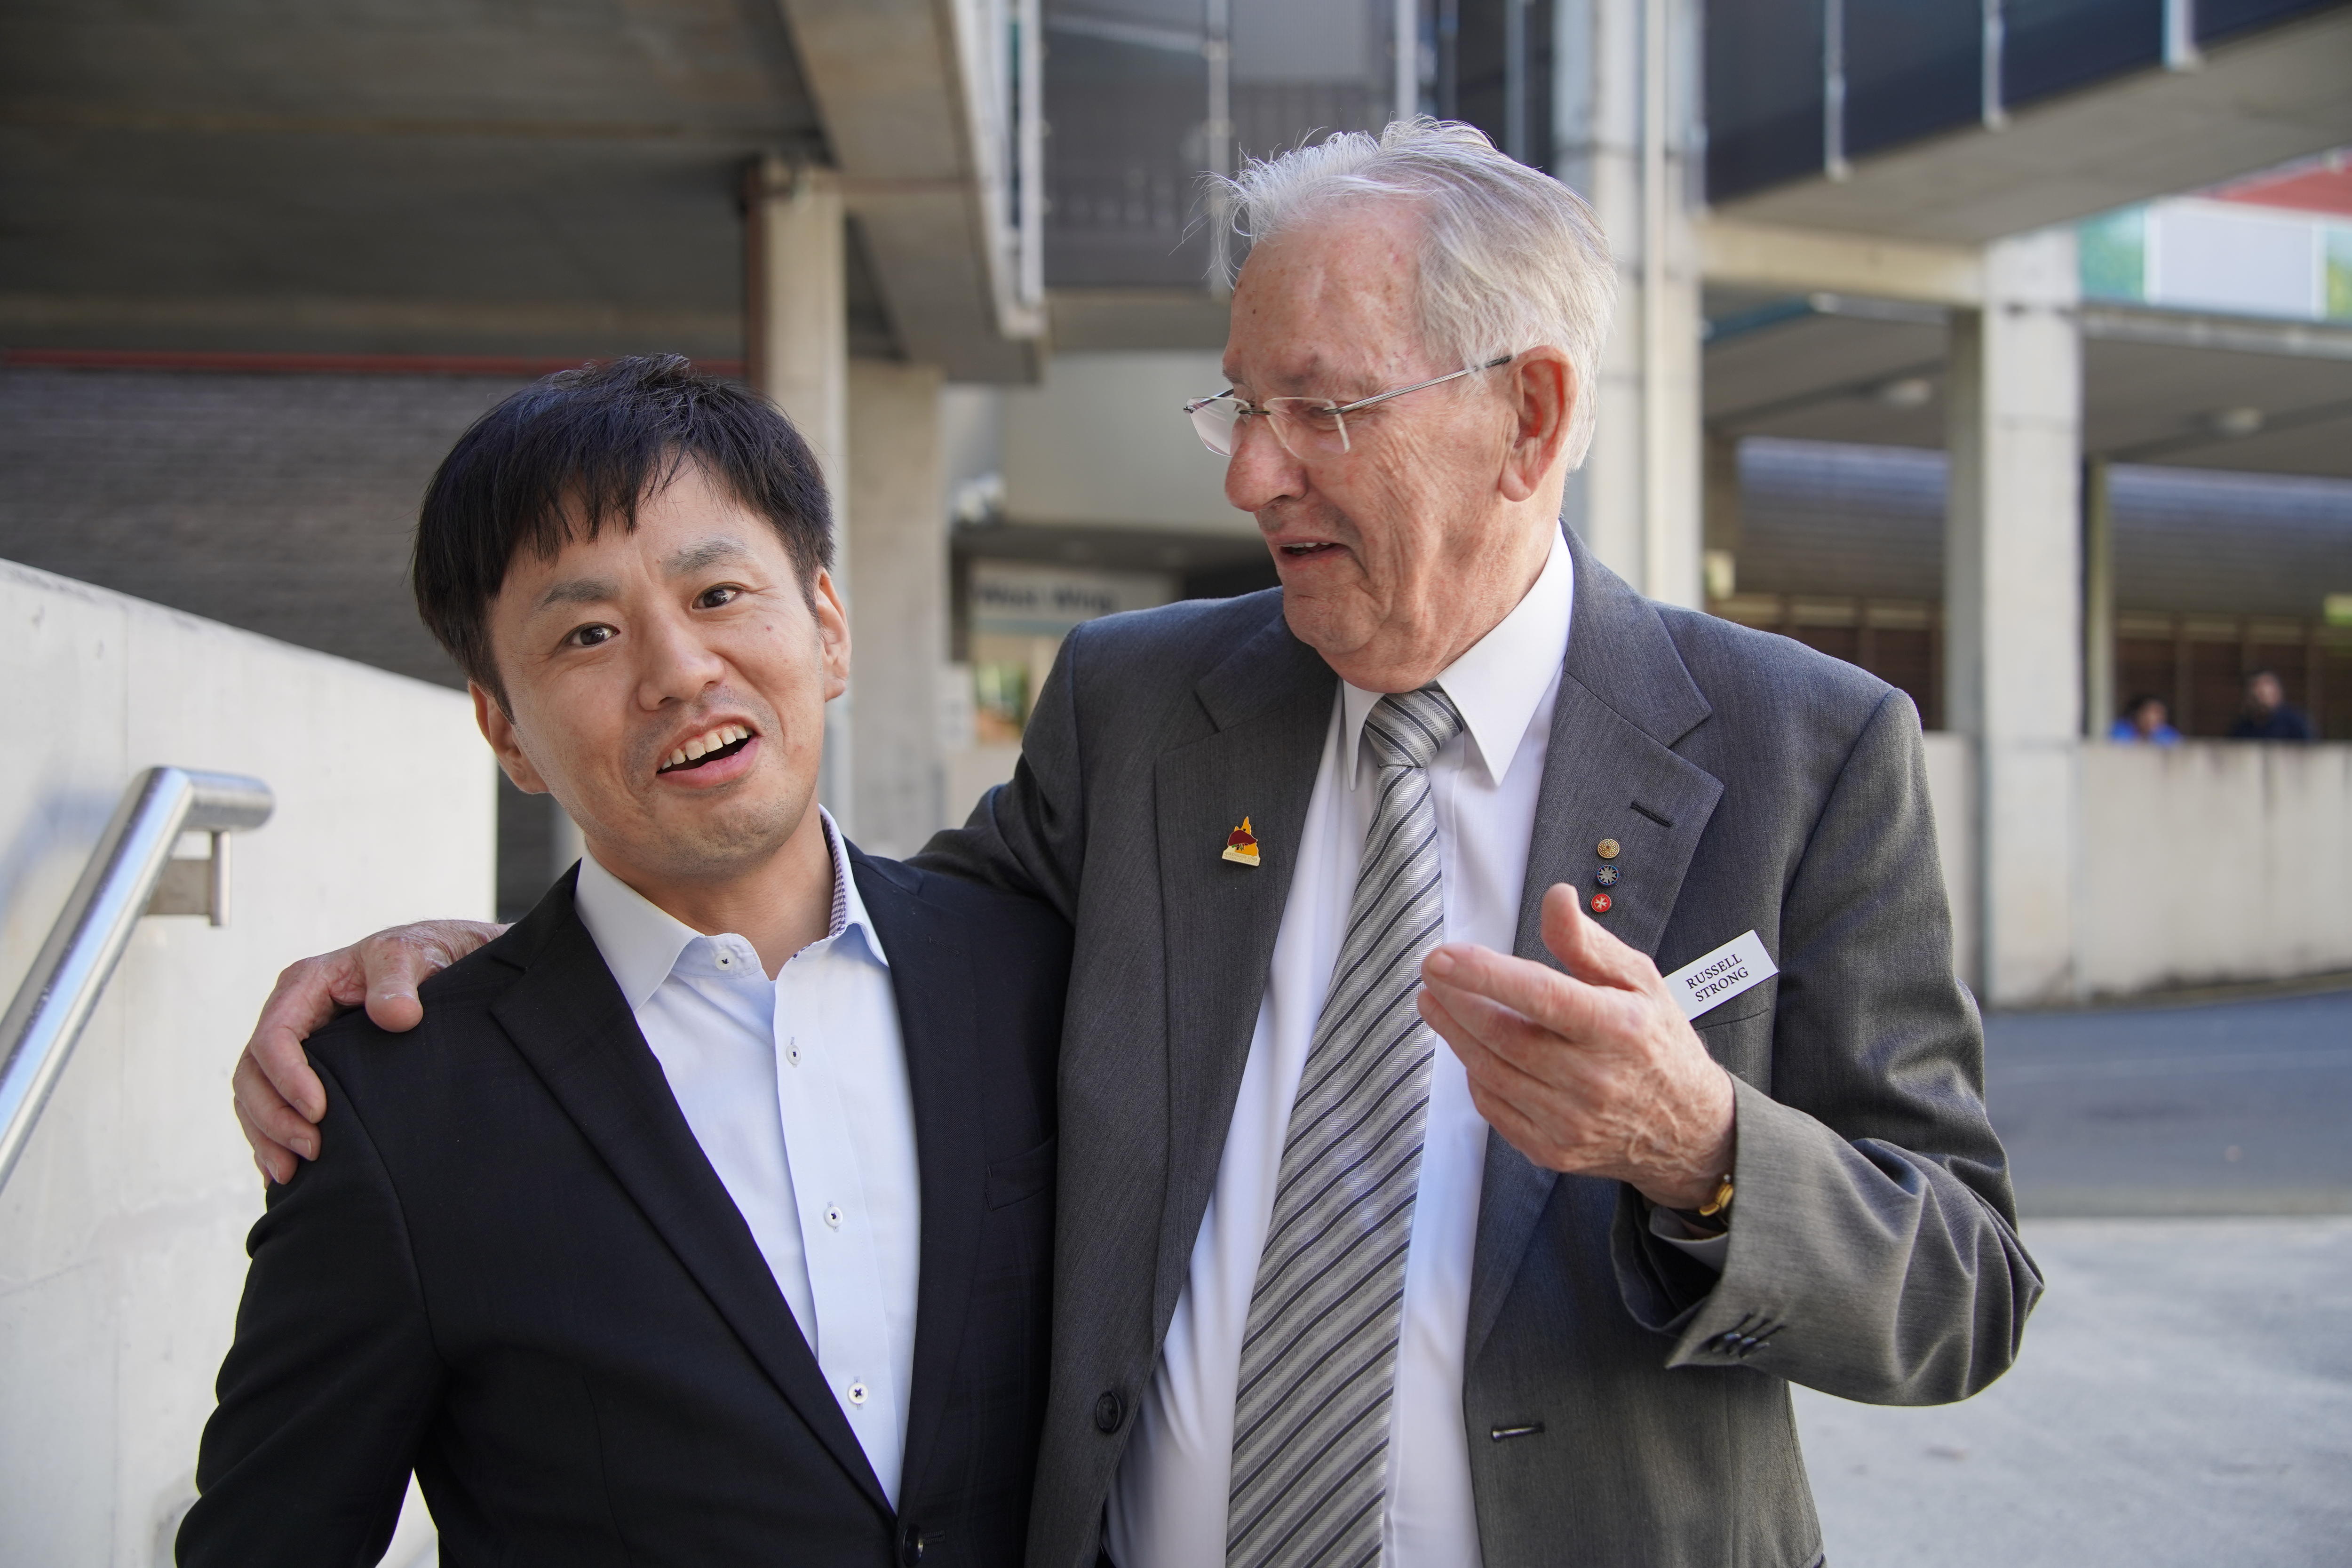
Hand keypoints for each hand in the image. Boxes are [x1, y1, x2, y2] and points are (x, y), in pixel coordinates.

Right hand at [234, 920, 504, 1183]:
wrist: (437, 963)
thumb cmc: (419, 956)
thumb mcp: (410, 955)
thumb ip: (399, 980)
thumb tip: (397, 1016)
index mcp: (303, 987)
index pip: (275, 1038)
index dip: (288, 1077)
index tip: (319, 1110)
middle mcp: (289, 1018)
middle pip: (253, 1074)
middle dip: (273, 1117)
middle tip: (311, 1151)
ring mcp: (294, 1047)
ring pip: (254, 1097)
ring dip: (267, 1136)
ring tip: (293, 1172)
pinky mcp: (305, 1072)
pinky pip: (272, 1109)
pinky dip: (273, 1140)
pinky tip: (290, 1172)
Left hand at [1417, 884, 1734, 1210]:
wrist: (1688, 1131)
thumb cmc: (1658, 1044)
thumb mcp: (1640, 982)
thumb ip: (1588, 943)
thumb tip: (1555, 898)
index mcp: (1619, 1030)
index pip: (1541, 997)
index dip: (1485, 975)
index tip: (1442, 957)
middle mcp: (1594, 1080)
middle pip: (1503, 1036)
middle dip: (1455, 1001)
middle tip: (1431, 972)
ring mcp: (1571, 1121)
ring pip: (1491, 1072)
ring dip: (1455, 1034)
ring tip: (1435, 1002)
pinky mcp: (1552, 1149)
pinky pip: (1495, 1108)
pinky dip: (1475, 1074)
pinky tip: (1471, 1048)